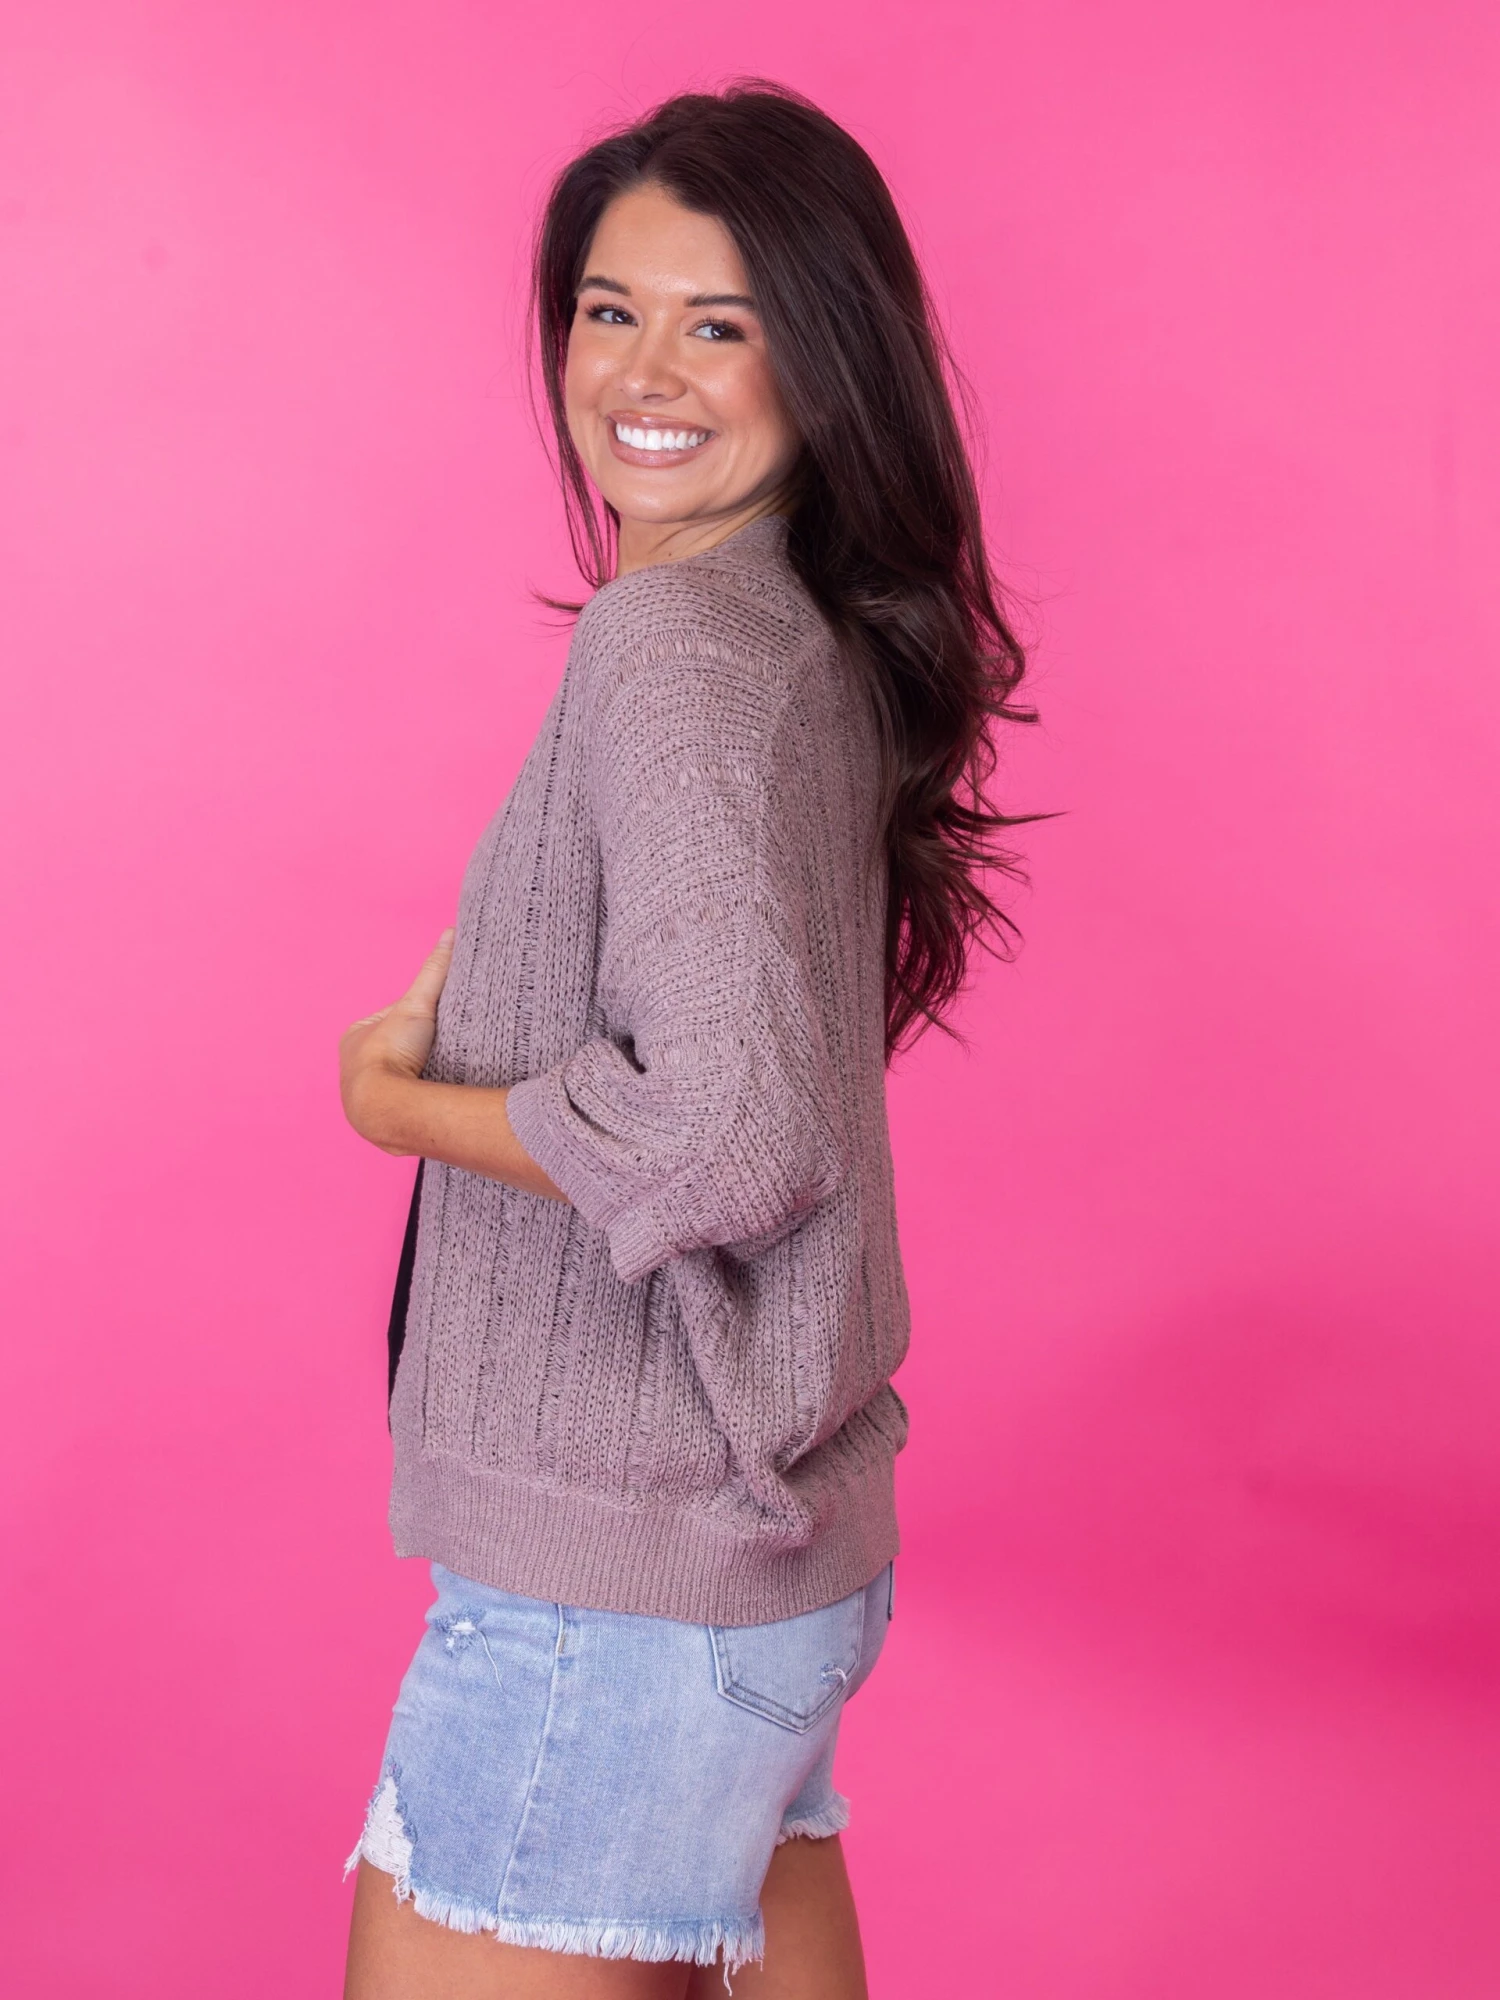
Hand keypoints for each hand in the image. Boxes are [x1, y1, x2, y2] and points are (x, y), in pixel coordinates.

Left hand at [340, 929, 454, 1152]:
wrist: (385, 1108)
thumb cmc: (390, 1055)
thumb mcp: (416, 1005)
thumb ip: (434, 971)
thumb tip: (450, 934)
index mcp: (355, 1036)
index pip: (396, 1017)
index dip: (421, 1014)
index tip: (443, 1017)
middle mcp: (355, 1066)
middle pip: (399, 1046)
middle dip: (420, 1045)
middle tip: (447, 1043)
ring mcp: (367, 1094)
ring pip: (402, 1074)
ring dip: (421, 1072)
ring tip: (445, 1068)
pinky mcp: (381, 1118)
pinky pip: (406, 1100)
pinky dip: (419, 1094)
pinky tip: (436, 1093)